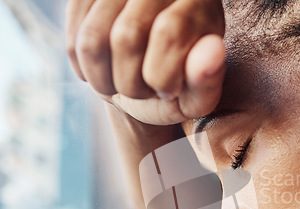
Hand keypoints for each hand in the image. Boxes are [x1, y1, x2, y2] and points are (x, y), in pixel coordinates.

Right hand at [66, 0, 225, 123]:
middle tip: (143, 91)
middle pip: (126, 36)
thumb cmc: (177, 86)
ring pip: (93, 39)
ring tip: (123, 86)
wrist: (143, 74)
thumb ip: (208, 80)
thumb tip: (212, 52)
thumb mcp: (197, 95)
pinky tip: (104, 73)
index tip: (168, 91)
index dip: (163, 76)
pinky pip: (73, 40)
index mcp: (197, 1)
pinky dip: (85, 70)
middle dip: (131, 84)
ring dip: (104, 81)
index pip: (169, 32)